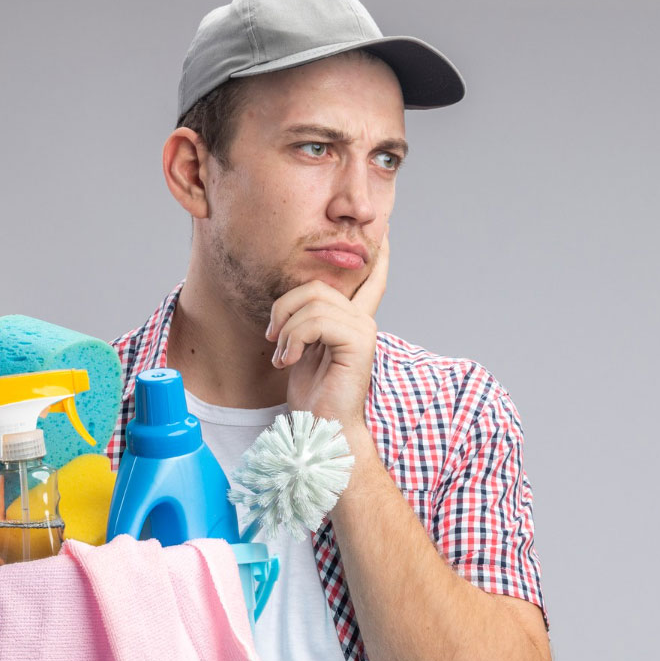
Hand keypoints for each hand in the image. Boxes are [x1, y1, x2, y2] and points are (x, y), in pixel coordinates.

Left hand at [266, 233, 388, 429]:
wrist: (321, 427)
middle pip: (317, 286)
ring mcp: (364, 329)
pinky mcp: (359, 342)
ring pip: (313, 303)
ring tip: (283, 356)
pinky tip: (290, 360)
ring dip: (286, 330)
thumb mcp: (304, 348)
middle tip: (273, 338)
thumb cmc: (312, 395)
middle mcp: (363, 320)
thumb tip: (291, 301)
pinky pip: (316, 321)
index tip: (386, 233)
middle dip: (283, 308)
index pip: (371, 280)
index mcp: (353, 320)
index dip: (379, 256)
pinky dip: (294, 339)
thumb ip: (306, 320)